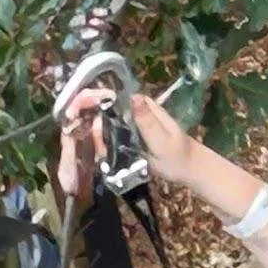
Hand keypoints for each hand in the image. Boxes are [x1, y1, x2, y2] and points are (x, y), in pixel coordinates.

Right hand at [56, 89, 199, 200]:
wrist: (191, 170)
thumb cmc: (178, 156)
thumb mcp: (162, 140)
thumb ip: (147, 121)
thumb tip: (133, 97)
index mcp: (145, 107)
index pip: (116, 96)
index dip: (96, 98)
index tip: (76, 107)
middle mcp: (138, 112)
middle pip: (109, 107)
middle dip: (91, 114)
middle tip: (77, 126)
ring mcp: (135, 125)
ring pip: (109, 122)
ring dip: (97, 130)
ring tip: (86, 139)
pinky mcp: (134, 138)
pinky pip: (115, 134)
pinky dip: (105, 139)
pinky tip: (97, 148)